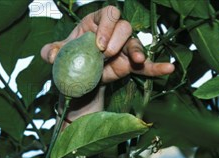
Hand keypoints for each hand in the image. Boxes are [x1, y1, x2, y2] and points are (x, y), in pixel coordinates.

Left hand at [41, 6, 173, 83]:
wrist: (75, 82)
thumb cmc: (67, 60)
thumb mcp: (56, 55)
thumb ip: (50, 52)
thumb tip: (52, 54)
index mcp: (96, 23)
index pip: (109, 14)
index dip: (107, 26)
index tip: (98, 44)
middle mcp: (113, 33)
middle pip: (124, 27)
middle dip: (117, 39)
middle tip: (105, 54)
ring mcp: (123, 49)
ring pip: (135, 44)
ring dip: (136, 52)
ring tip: (135, 61)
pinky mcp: (129, 65)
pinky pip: (146, 66)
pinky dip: (156, 67)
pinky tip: (168, 68)